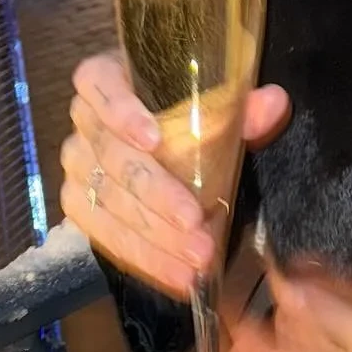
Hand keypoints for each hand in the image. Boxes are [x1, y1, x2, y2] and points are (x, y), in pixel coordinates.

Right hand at [59, 52, 289, 296]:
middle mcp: (84, 122)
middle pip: (113, 158)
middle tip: (196, 224)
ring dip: (154, 237)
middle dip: (157, 196)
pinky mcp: (80, 206)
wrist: (165, 130)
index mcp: (108, 77)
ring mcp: (78, 167)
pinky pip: (104, 236)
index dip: (122, 112)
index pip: (99, 83)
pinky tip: (177, 274)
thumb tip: (273, 103)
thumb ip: (243, 103)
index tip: (155, 140)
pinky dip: (145, 257)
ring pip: (108, 204)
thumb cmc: (191, 102)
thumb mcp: (219, 98)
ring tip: (196, 258)